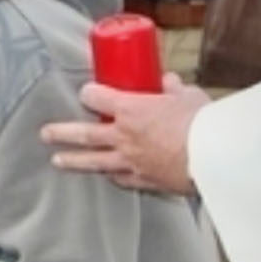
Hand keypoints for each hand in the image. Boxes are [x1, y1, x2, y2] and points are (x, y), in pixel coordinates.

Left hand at [40, 75, 211, 195]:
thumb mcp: (187, 95)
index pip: (97, 97)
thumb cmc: (202, 122)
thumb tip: (167, 81)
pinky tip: (104, 177)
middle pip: (85, 134)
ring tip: (57, 160)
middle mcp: (124, 136)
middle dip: (62, 132)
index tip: (86, 92)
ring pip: (94, 161)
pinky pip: (120, 179)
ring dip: (73, 161)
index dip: (89, 93)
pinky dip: (111, 177)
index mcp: (131, 109)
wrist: (215, 157)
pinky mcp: (143, 180)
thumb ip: (173, 88)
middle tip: (45, 133)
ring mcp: (131, 161)